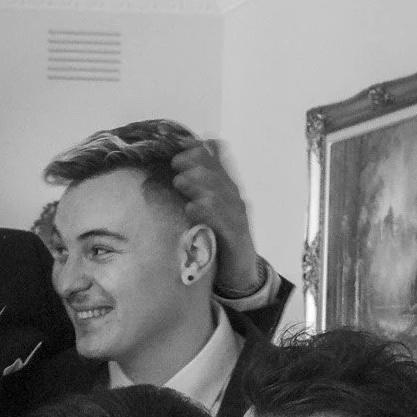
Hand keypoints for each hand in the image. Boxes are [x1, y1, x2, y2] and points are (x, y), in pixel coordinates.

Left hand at [171, 139, 261, 300]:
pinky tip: (191, 208)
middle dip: (196, 164)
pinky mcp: (236, 237)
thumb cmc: (219, 238)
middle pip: (217, 175)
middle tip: (175, 163)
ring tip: (179, 182)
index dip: (201, 150)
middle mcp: (234, 199)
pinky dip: (207, 213)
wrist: (240, 272)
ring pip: (220, 195)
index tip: (180, 144)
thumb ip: (196, 192)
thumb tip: (176, 171)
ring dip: (198, 185)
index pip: (218, 162)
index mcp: (227, 190)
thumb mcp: (206, 211)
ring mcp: (238, 217)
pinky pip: (223, 222)